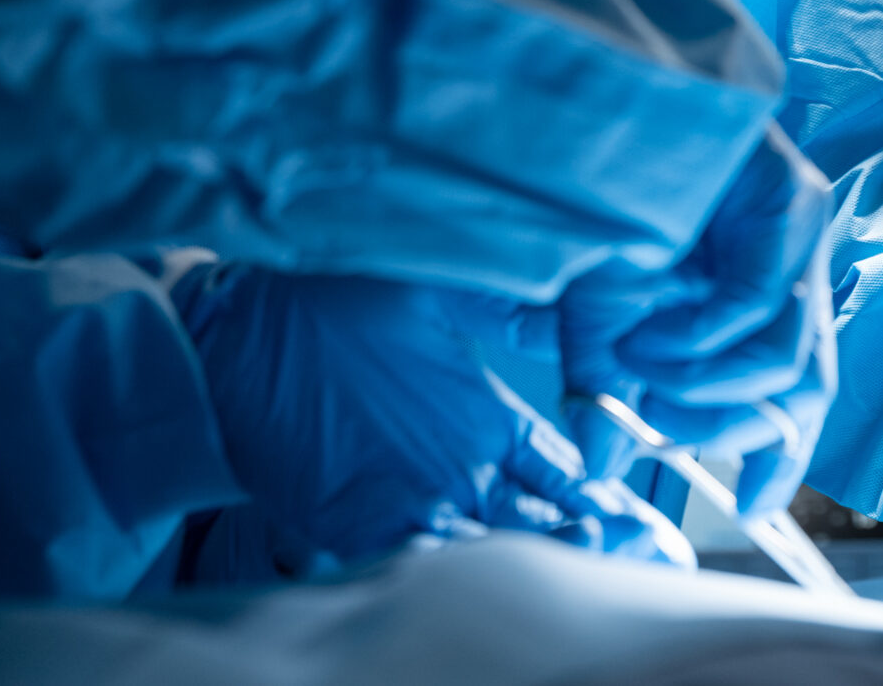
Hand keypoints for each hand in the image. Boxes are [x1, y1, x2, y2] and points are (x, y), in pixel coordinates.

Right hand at [173, 263, 651, 576]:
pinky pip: (421, 577)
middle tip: (643, 564)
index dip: (607, 500)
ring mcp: (410, 510)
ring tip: (582, 581)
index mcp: (488, 414)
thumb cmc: (334, 302)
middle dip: (597, 547)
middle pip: (548, 528)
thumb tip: (565, 291)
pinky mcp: (357, 535)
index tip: (634, 519)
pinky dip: (452, 585)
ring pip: (492, 561)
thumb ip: (508, 305)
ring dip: (535, 566)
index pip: (570, 473)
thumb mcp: (439, 287)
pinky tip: (478, 595)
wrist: (238, 341)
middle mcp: (461, 470)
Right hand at [560, 123, 836, 515]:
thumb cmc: (603, 202)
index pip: (799, 396)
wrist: (595, 113)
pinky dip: (699, 338)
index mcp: (764, 298)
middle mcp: (797, 268)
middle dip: (726, 428)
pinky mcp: (794, 204)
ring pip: (785, 360)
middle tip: (657, 428)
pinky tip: (648, 333)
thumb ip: (608, 393)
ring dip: (701, 386)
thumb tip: (603, 467)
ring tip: (637, 365)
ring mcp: (802, 236)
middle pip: (804, 390)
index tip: (751, 507)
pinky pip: (759, 308)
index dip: (782, 458)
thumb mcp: (596, 318)